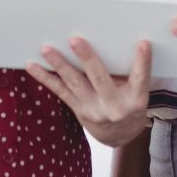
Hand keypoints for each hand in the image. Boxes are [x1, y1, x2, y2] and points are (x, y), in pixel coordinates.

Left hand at [25, 37, 151, 147]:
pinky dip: (45, 78)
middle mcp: (114, 107)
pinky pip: (61, 92)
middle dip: (87, 59)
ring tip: (47, 49)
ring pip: (75, 84)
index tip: (143, 43)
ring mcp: (94, 110)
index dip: (143, 61)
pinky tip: (32, 65)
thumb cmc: (130, 104)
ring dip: (59, 64)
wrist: (120, 136)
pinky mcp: (78, 111)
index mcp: (136, 100)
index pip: (140, 78)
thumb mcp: (137, 92)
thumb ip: (128, 73)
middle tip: (76, 40)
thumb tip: (112, 42)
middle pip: (100, 79)